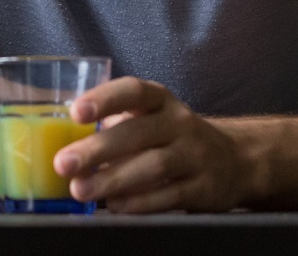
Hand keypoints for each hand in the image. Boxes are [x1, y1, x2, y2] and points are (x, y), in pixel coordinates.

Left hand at [52, 77, 254, 212]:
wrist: (236, 161)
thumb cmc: (172, 136)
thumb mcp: (150, 118)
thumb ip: (114, 124)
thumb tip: (61, 140)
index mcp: (160, 100)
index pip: (133, 91)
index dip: (104, 99)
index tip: (75, 112)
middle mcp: (179, 123)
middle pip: (137, 133)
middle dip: (97, 149)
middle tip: (63, 163)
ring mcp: (195, 155)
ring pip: (152, 166)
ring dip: (113, 179)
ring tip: (80, 189)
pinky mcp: (204, 188)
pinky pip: (169, 195)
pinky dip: (140, 202)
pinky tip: (115, 205)